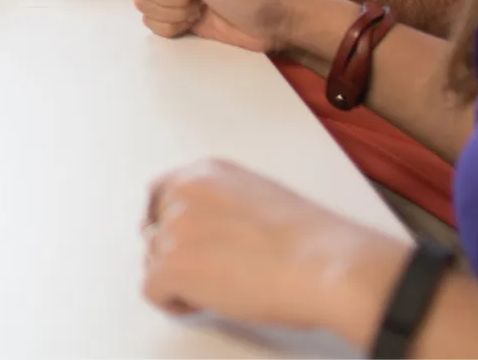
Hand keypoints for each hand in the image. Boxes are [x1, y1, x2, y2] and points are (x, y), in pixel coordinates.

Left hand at [142, 158, 405, 343]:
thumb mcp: (258, 197)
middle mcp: (184, 194)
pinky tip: (201, 304)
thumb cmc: (309, 240)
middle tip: (207, 273)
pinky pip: (153, 291)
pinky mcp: (171, 267)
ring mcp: (173, 229)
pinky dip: (173, 303)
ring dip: (178, 278)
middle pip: (155, 230)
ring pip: (153, 261)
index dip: (162, 220)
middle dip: (177, 254)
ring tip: (215, 289)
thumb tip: (211, 230)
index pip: (160, 192)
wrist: (324, 265)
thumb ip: (222, 204)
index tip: (166, 238)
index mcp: (206, 173)